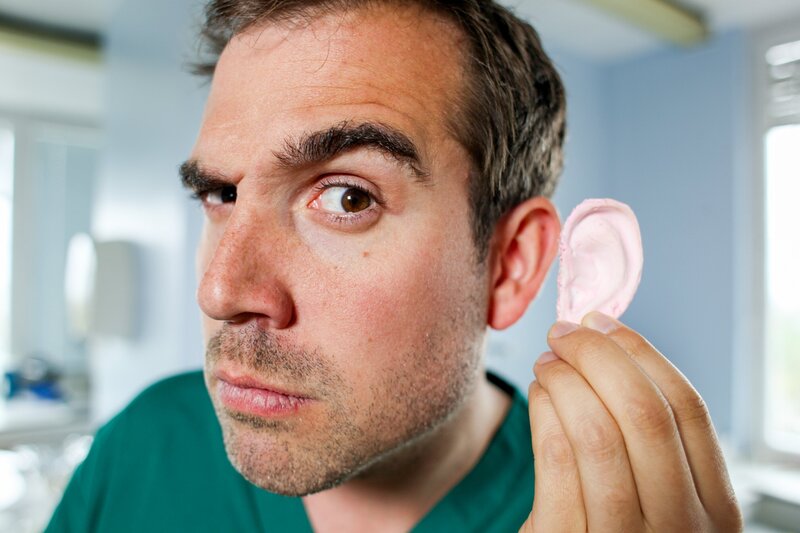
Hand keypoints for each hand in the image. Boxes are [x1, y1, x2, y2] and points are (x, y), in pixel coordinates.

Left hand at [519, 311, 742, 531]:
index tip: (604, 322)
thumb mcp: (655, 500)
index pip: (689, 410)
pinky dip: (545, 411)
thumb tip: (610, 343)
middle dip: (598, 356)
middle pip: (644, 412)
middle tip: (564, 333)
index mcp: (715, 510)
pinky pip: (557, 460)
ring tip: (547, 362)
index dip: (643, 355)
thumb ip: (649, 440)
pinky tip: (538, 394)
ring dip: (566, 380)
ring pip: (598, 432)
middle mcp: (681, 529)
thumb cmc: (614, 532)